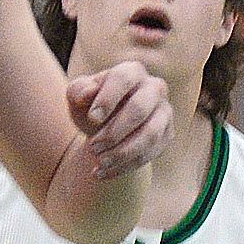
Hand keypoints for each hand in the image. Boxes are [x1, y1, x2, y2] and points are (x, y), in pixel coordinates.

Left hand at [66, 61, 172, 178]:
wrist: (105, 129)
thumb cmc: (91, 106)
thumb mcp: (77, 97)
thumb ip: (79, 91)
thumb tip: (88, 93)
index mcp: (132, 71)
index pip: (123, 79)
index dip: (108, 98)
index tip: (92, 118)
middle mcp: (154, 87)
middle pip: (139, 109)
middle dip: (114, 132)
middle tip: (93, 147)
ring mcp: (164, 111)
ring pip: (149, 135)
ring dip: (122, 152)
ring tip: (99, 162)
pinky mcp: (166, 135)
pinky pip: (150, 153)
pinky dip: (124, 166)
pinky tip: (102, 172)